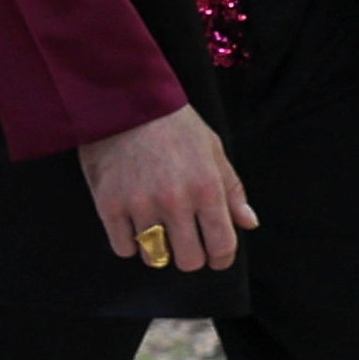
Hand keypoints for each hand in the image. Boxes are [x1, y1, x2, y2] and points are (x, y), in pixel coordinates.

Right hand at [79, 102, 254, 277]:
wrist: (124, 99)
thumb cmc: (174, 124)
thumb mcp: (213, 149)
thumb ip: (232, 190)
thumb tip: (248, 224)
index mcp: (206, 188)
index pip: (222, 247)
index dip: (221, 258)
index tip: (215, 255)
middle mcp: (175, 201)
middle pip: (189, 261)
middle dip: (190, 255)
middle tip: (184, 242)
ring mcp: (140, 205)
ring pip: (154, 257)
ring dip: (158, 248)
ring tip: (156, 228)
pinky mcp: (110, 205)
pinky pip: (123, 248)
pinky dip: (129, 243)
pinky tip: (133, 225)